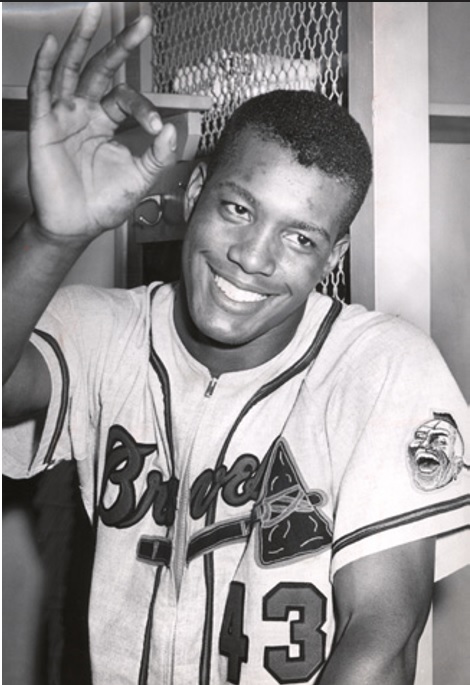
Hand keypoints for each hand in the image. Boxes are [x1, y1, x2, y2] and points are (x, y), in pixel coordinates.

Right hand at [27, 2, 176, 242]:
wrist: (75, 226)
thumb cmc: (103, 203)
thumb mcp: (139, 178)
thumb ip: (158, 155)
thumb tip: (173, 130)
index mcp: (108, 124)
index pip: (127, 99)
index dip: (144, 108)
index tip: (157, 125)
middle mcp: (86, 113)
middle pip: (102, 70)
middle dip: (120, 45)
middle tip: (142, 23)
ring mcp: (63, 116)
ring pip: (72, 70)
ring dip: (82, 40)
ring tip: (92, 12)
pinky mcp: (43, 125)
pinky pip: (42, 90)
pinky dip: (46, 66)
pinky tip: (55, 44)